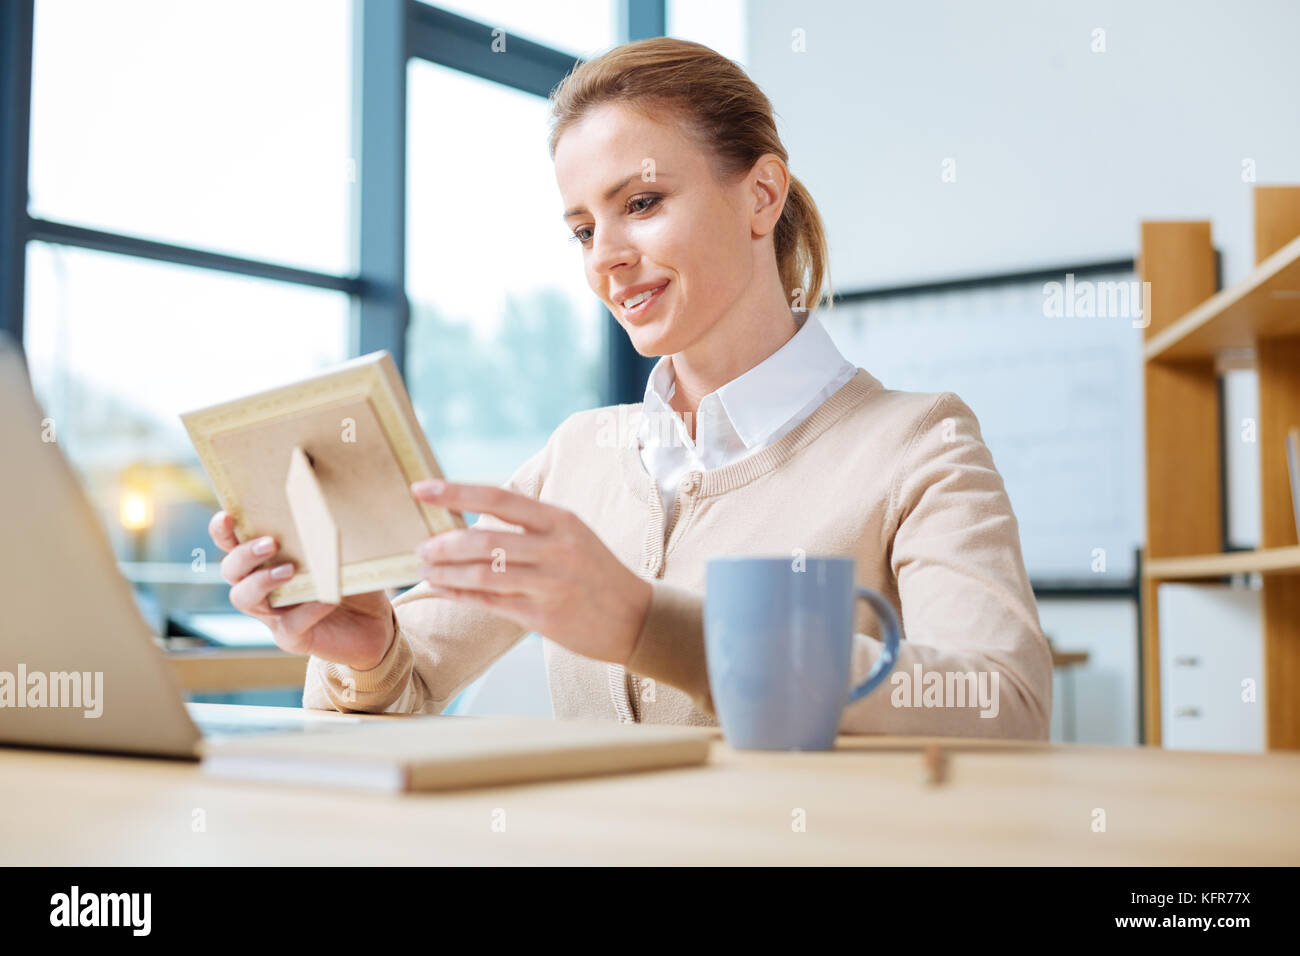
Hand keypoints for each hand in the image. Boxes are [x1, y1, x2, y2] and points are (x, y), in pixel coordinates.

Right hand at [208, 511, 394, 670]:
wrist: (374, 624)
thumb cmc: (351, 579)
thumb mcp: (343, 551)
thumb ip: (329, 532)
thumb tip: (335, 507)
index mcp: (266, 560)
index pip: (232, 543)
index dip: (223, 530)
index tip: (227, 517)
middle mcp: (261, 587)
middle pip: (231, 570)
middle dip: (244, 555)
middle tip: (271, 543)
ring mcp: (273, 614)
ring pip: (244, 597)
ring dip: (262, 581)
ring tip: (289, 570)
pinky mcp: (292, 637)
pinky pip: (290, 624)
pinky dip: (307, 610)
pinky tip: (327, 599)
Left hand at [410, 480, 652, 664]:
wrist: (635, 616)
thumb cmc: (594, 571)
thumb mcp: (571, 535)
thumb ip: (528, 526)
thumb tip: (469, 516)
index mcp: (560, 520)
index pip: (498, 498)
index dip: (455, 492)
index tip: (420, 489)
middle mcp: (556, 550)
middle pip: (486, 541)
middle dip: (445, 543)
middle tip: (421, 546)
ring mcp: (550, 585)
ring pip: (483, 576)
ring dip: (446, 572)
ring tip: (424, 568)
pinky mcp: (544, 618)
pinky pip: (490, 603)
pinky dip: (459, 595)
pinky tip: (441, 588)